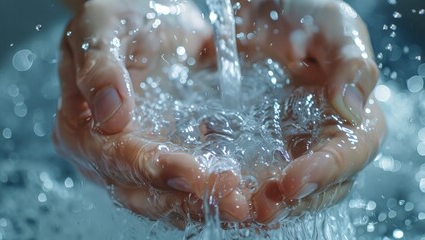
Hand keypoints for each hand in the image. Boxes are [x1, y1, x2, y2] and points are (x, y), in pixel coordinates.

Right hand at [53, 0, 248, 226]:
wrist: (140, 13)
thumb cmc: (115, 16)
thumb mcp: (101, 29)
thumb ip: (100, 69)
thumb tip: (109, 115)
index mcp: (81, 128)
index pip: (117, 157)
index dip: (154, 169)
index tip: (193, 174)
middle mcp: (106, 153)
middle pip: (144, 189)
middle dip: (190, 198)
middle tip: (233, 201)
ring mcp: (137, 157)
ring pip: (168, 195)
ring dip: (207, 203)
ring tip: (245, 204)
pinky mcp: (166, 152)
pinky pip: (188, 181)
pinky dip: (214, 190)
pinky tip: (244, 191)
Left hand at [231, 0, 384, 222]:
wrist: (266, 13)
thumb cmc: (304, 16)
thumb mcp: (334, 27)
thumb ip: (350, 63)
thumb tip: (352, 109)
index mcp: (355, 117)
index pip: (349, 154)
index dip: (324, 172)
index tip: (293, 181)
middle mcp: (327, 140)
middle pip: (320, 185)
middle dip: (292, 200)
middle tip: (261, 207)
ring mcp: (294, 147)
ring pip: (288, 188)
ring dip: (265, 202)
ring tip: (238, 206)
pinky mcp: (263, 146)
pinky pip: (257, 173)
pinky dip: (242, 184)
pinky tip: (222, 186)